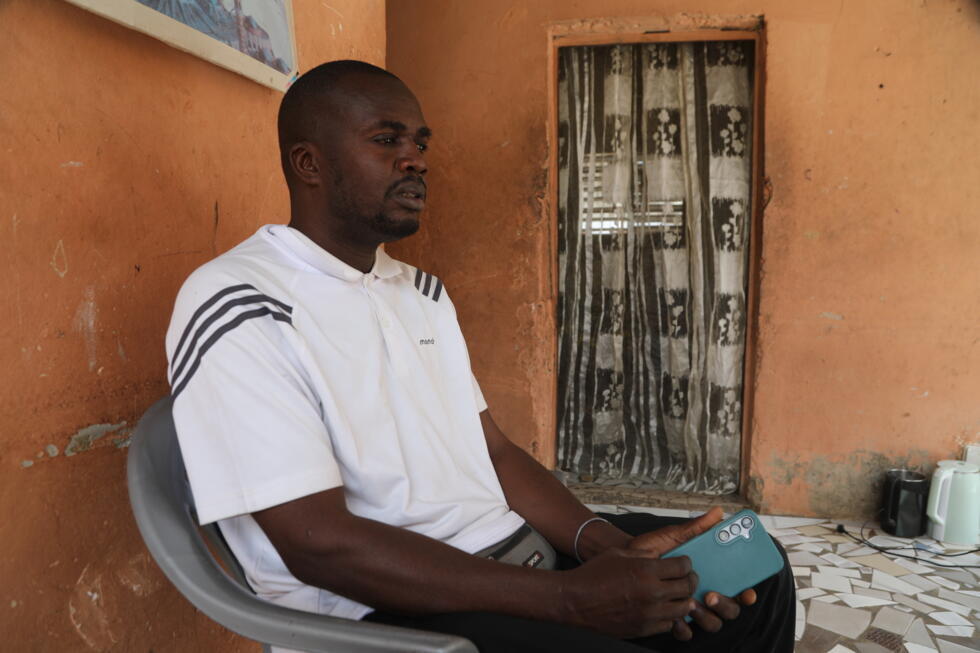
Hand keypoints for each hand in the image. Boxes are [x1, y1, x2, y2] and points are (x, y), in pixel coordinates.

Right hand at [558, 547, 697, 637]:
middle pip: (687, 587)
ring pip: (683, 608)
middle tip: (686, 578)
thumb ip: (643, 554)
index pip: (682, 566)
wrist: (576, 600)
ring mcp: (649, 614)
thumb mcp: (618, 554)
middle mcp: (651, 593)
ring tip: (677, 594)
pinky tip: (663, 608)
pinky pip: (668, 624)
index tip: (684, 564)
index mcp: (646, 571)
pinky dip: (670, 616)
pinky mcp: (643, 629)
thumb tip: (659, 557)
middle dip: (689, 580)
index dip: (686, 563)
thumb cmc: (592, 576)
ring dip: (683, 599)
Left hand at [627, 507, 756, 639]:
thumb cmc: (653, 548)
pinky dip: (684, 629)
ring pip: (713, 622)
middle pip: (730, 608)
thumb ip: (697, 527)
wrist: (626, 560)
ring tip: (692, 603)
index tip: (747, 590)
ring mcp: (692, 608)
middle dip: (726, 604)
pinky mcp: (674, 619)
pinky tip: (677, 620)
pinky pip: (686, 632)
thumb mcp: (675, 536)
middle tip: (711, 594)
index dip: (747, 592)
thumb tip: (718, 512)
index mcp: (712, 575)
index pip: (738, 588)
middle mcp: (705, 593)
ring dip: (707, 616)